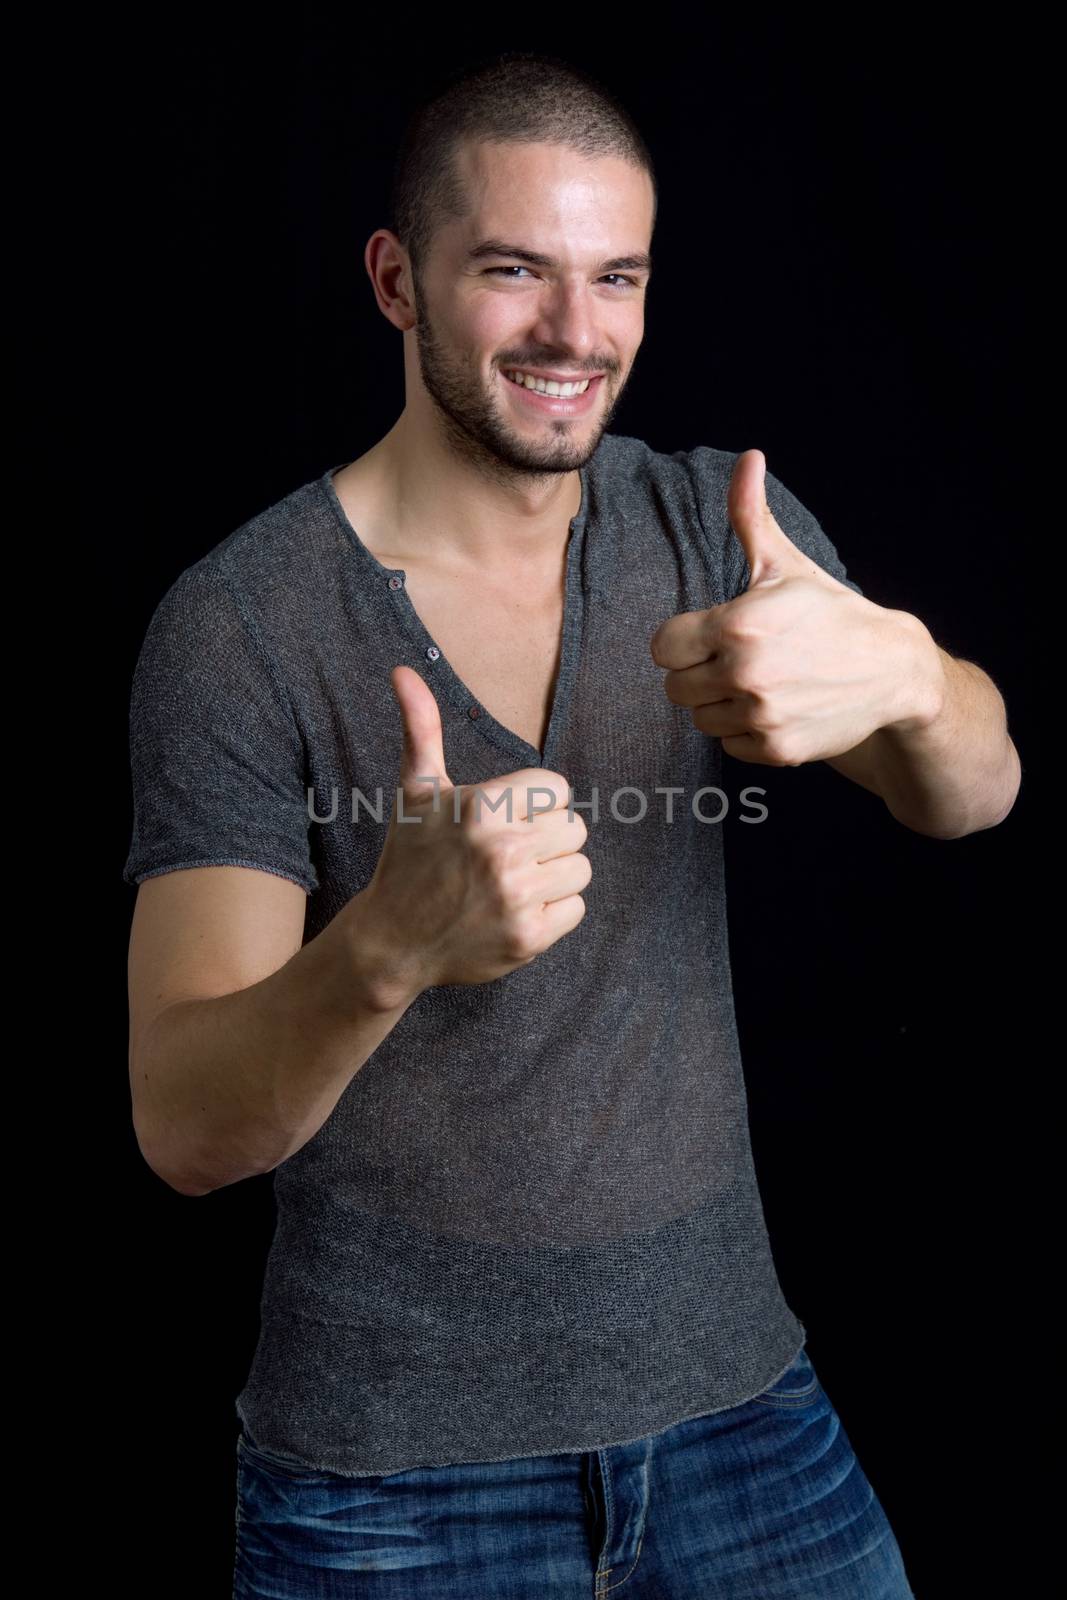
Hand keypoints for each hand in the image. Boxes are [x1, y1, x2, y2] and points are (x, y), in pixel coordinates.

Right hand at [357, 666, 591, 996]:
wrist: (392, 942)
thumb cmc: (410, 857)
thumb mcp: (416, 791)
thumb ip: (421, 727)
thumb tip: (402, 669)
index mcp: (484, 808)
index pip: (557, 788)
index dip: (533, 803)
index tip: (502, 820)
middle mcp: (504, 851)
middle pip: (574, 828)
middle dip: (544, 839)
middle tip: (505, 854)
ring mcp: (518, 898)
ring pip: (581, 868)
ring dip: (553, 874)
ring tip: (513, 881)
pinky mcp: (530, 938)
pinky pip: (576, 908)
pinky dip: (552, 911)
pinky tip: (515, 910)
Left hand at [649, 449, 931, 764]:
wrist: (891, 671)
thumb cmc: (829, 613)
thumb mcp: (786, 565)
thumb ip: (750, 516)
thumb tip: (747, 458)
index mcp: (738, 624)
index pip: (663, 647)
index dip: (683, 640)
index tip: (710, 635)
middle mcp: (745, 672)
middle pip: (675, 687)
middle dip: (700, 672)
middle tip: (739, 659)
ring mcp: (762, 714)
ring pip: (700, 718)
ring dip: (721, 703)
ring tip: (760, 682)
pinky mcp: (776, 750)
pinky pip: (727, 745)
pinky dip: (744, 731)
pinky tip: (775, 707)